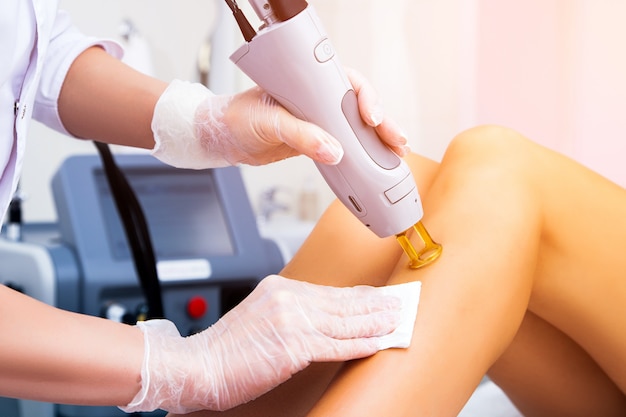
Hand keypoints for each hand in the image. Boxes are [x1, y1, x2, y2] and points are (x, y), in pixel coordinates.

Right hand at [119, 275, 401, 412]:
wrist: (199, 365)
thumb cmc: (226, 349)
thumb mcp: (259, 317)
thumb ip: (288, 312)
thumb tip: (319, 319)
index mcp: (279, 288)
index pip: (328, 292)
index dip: (357, 297)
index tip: (376, 297)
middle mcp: (287, 298)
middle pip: (341, 303)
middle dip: (373, 305)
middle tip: (398, 304)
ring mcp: (292, 320)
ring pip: (344, 321)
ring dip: (375, 322)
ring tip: (397, 320)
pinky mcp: (294, 345)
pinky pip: (336, 344)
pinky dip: (361, 343)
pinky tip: (379, 342)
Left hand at [151, 70, 407, 168]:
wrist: (224, 139)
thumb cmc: (238, 118)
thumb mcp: (269, 123)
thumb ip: (300, 136)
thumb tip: (335, 152)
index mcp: (308, 83)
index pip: (346, 82)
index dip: (365, 97)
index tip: (370, 116)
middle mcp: (317, 98)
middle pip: (359, 105)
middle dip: (381, 122)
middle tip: (396, 140)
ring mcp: (319, 120)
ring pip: (356, 126)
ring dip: (377, 139)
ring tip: (397, 153)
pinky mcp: (316, 140)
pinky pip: (345, 144)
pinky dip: (361, 153)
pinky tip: (376, 162)